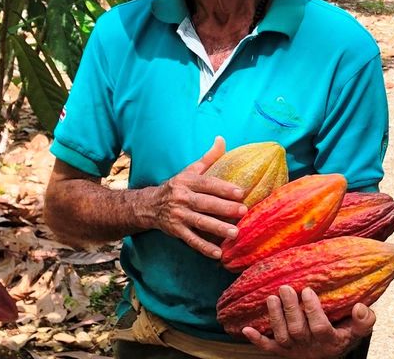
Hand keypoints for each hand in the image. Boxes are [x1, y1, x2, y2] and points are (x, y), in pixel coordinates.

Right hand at [147, 136, 247, 258]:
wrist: (149, 205)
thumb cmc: (177, 186)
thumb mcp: (190, 170)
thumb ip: (208, 158)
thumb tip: (222, 139)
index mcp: (186, 181)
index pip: (207, 183)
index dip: (223, 188)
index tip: (241, 192)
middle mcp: (181, 197)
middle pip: (205, 203)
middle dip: (224, 208)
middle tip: (243, 211)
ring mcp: (178, 215)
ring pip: (199, 222)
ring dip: (217, 228)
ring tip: (235, 233)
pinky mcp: (175, 230)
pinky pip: (191, 240)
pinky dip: (204, 247)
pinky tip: (218, 253)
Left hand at [241, 286, 374, 358]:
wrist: (326, 358)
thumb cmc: (341, 337)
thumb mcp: (357, 332)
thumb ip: (364, 321)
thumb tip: (360, 307)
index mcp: (329, 341)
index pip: (320, 327)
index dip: (313, 310)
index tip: (308, 290)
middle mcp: (309, 347)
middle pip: (297, 330)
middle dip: (290, 309)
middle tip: (286, 288)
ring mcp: (293, 350)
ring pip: (281, 336)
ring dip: (275, 317)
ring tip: (271, 297)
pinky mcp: (281, 352)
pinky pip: (267, 348)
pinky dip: (257, 340)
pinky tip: (246, 329)